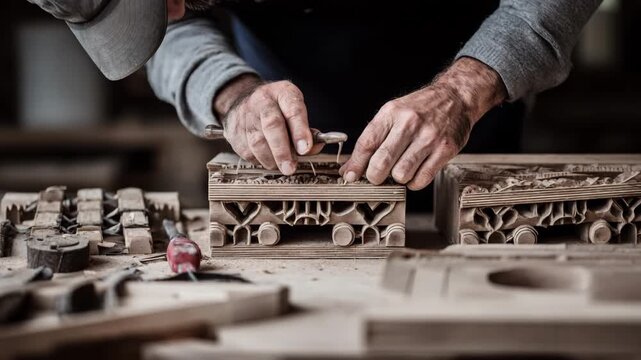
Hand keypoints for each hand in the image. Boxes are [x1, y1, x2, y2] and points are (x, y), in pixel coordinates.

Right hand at [214, 77, 322, 174]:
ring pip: (258, 144)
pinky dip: (261, 160)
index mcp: (282, 93)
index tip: (306, 149)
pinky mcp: (235, 133)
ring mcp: (245, 117)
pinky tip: (268, 157)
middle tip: (290, 168)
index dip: (300, 131)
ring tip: (282, 165)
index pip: (293, 110)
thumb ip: (305, 129)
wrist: (240, 99)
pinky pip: (249, 153)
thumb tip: (312, 149)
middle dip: (282, 151)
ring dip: (273, 160)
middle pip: (272, 126)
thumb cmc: (275, 107)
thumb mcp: (293, 108)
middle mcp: (262, 101)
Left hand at [339, 57, 506, 189]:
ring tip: (400, 169)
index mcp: (392, 113)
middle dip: (375, 176)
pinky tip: (414, 172)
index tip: (350, 176)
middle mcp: (410, 123)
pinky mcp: (445, 150)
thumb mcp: (392, 113)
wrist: (456, 97)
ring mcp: (429, 137)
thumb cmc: (420, 108)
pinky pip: (421, 179)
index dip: (356, 164)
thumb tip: (351, 167)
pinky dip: (414, 182)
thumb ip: (372, 138)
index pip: (367, 143)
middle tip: (377, 176)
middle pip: (381, 163)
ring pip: (401, 175)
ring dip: (397, 179)